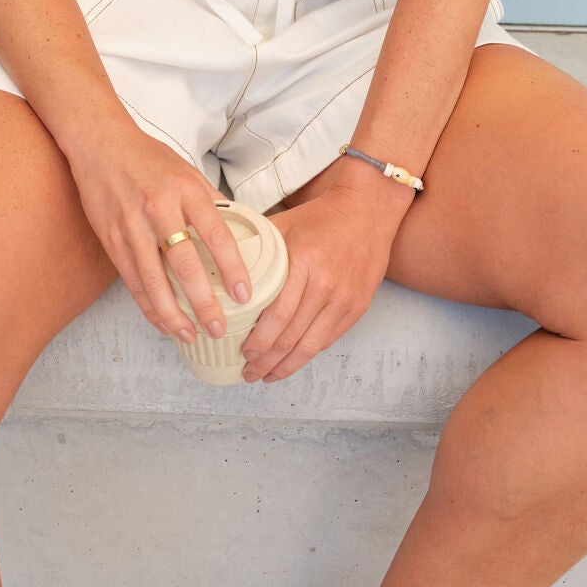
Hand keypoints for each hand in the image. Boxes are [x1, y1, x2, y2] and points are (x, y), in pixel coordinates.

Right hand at [69, 129, 252, 345]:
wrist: (100, 144)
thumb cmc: (149, 158)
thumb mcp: (187, 170)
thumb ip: (211, 201)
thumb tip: (240, 229)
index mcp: (186, 189)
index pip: (216, 233)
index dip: (232, 267)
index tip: (244, 294)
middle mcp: (159, 208)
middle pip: (184, 264)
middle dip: (203, 302)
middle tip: (218, 327)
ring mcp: (132, 226)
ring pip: (153, 280)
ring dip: (173, 314)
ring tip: (191, 335)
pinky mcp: (112, 239)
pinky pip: (133, 281)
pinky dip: (148, 305)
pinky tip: (163, 322)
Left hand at [239, 190, 394, 384]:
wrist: (367, 211)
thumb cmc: (321, 217)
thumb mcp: (284, 224)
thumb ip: (255, 246)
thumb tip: (219, 262)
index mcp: (304, 262)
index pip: (278, 314)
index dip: (259, 340)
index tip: (242, 352)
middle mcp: (326, 284)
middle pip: (291, 336)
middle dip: (266, 361)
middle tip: (248, 372)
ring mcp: (344, 299)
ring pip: (310, 346)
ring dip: (285, 367)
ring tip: (266, 376)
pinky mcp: (357, 308)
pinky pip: (328, 340)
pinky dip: (307, 355)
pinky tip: (291, 362)